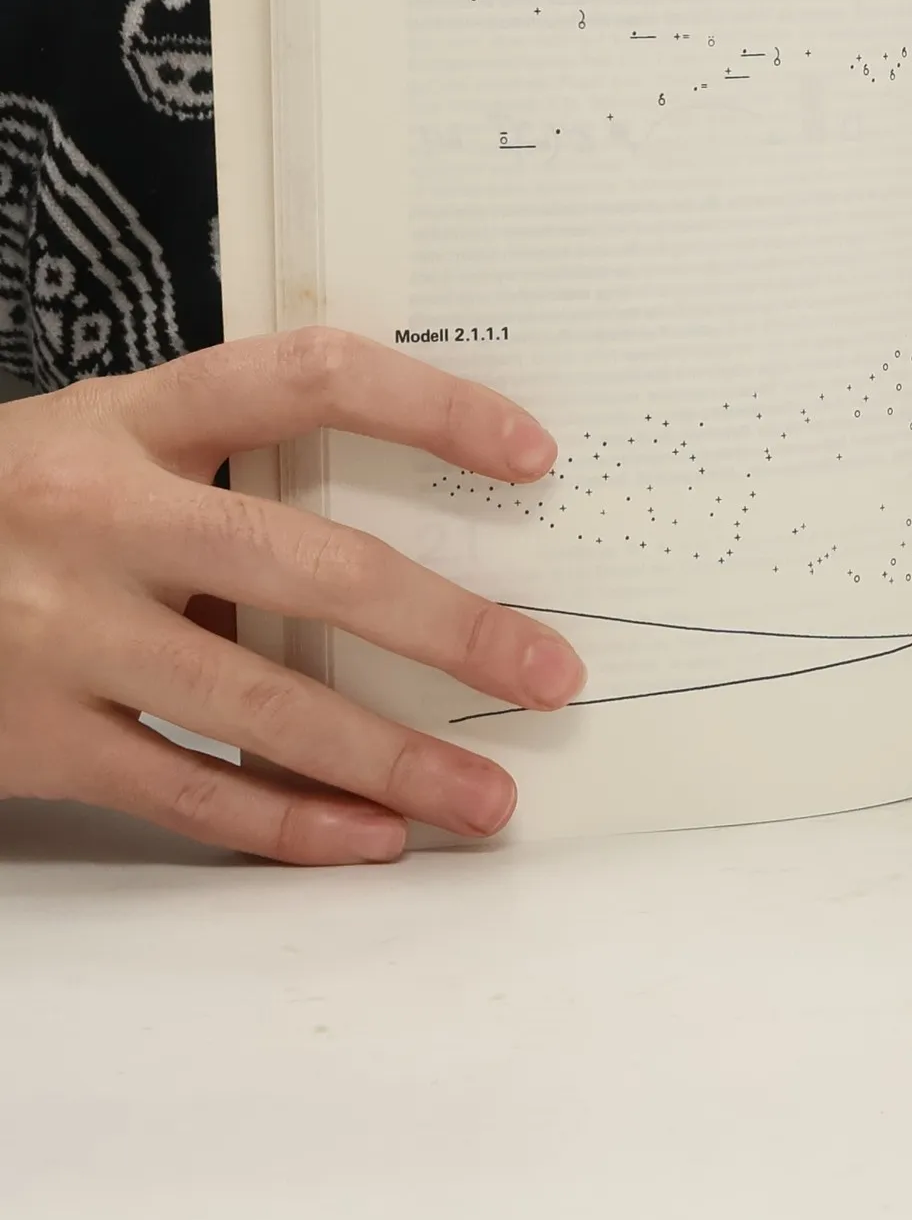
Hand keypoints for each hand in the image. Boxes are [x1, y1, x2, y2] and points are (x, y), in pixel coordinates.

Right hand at [0, 329, 584, 863]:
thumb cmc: (13, 505)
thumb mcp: (101, 449)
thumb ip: (224, 479)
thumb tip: (402, 558)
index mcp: (130, 417)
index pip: (308, 378)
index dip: (430, 407)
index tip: (533, 454)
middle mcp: (97, 515)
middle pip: (308, 566)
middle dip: (448, 627)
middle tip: (550, 673)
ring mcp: (58, 632)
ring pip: (260, 704)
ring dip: (391, 760)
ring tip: (487, 799)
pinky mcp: (30, 739)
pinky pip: (185, 792)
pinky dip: (288, 823)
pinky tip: (370, 840)